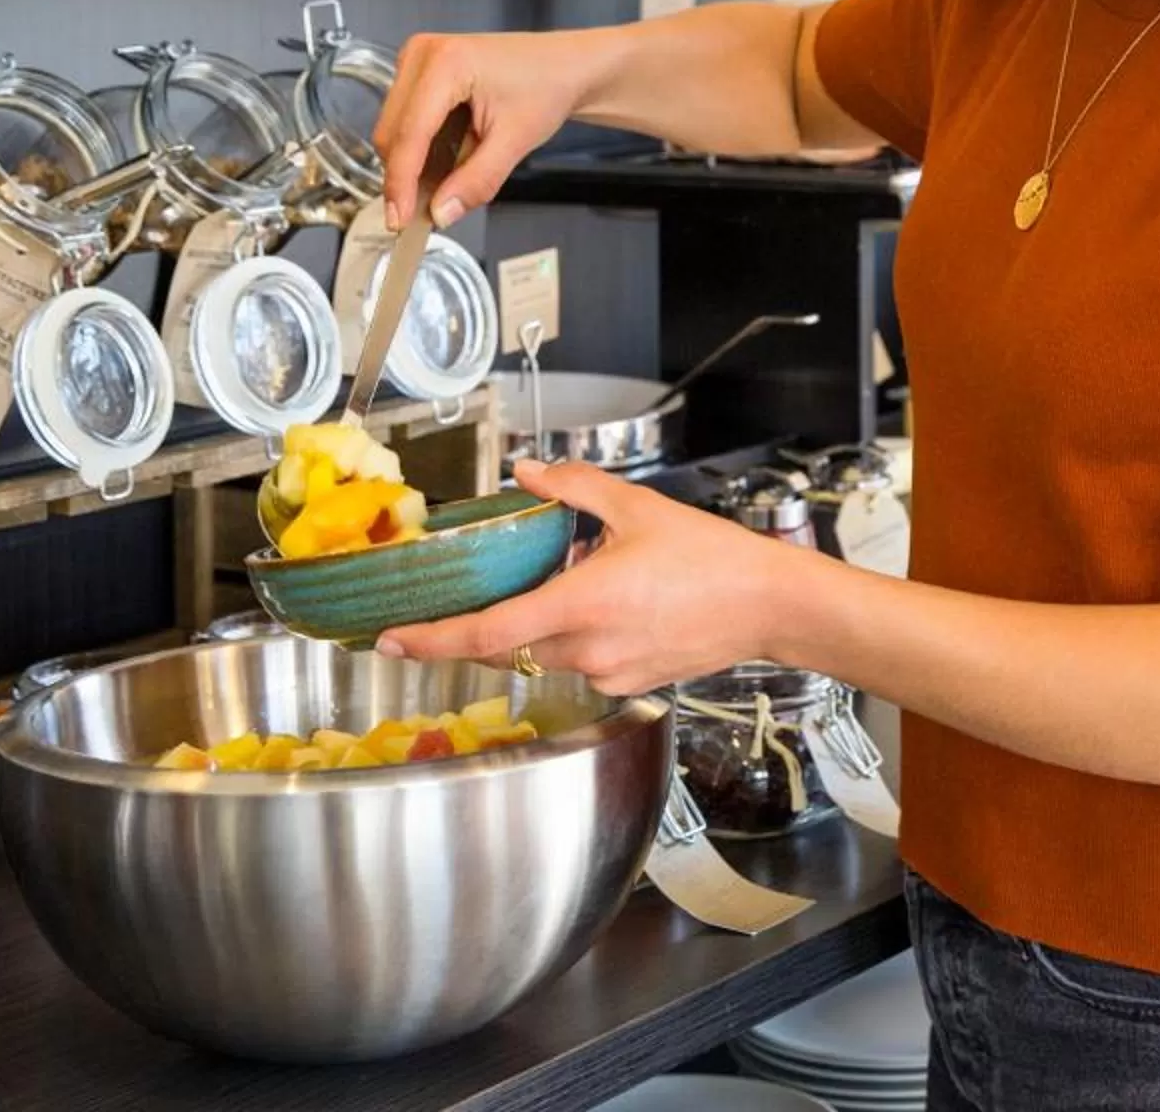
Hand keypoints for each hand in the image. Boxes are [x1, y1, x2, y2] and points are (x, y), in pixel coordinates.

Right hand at [370, 31, 591, 228]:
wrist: (565, 65)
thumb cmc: (548, 87)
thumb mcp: (516, 140)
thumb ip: (476, 180)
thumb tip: (440, 212)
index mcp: (446, 63)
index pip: (409, 135)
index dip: (400, 183)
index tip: (399, 220)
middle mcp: (423, 53)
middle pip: (392, 133)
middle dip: (405, 176)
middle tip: (426, 212)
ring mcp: (417, 57)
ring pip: (393, 128)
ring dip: (411, 162)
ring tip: (446, 180)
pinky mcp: (419, 69)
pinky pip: (403, 118)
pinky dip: (418, 147)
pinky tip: (444, 158)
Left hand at [378, 461, 803, 693]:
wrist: (768, 605)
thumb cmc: (713, 557)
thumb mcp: (637, 509)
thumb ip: (573, 490)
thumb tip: (526, 474)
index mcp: (582, 604)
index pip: (487, 634)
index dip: (431, 641)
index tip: (391, 640)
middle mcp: (589, 649)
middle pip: (508, 647)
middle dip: (487, 623)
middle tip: (469, 596)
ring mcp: (609, 674)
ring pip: (545, 655)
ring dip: (538, 626)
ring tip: (574, 584)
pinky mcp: (629, 685)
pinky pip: (581, 663)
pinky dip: (576, 637)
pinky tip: (609, 607)